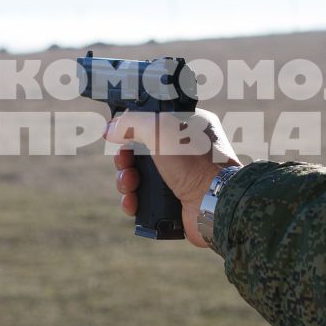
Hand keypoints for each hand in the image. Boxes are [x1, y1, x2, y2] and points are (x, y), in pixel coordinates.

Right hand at [105, 108, 239, 247]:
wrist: (214, 203)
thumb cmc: (195, 161)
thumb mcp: (161, 130)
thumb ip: (132, 123)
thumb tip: (110, 128)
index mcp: (187, 126)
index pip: (151, 122)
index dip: (131, 129)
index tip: (118, 135)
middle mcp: (184, 150)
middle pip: (139, 151)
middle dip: (125, 159)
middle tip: (124, 163)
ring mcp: (180, 176)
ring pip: (139, 176)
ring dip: (126, 181)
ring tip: (129, 186)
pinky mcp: (174, 201)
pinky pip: (144, 199)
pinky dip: (133, 200)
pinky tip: (132, 203)